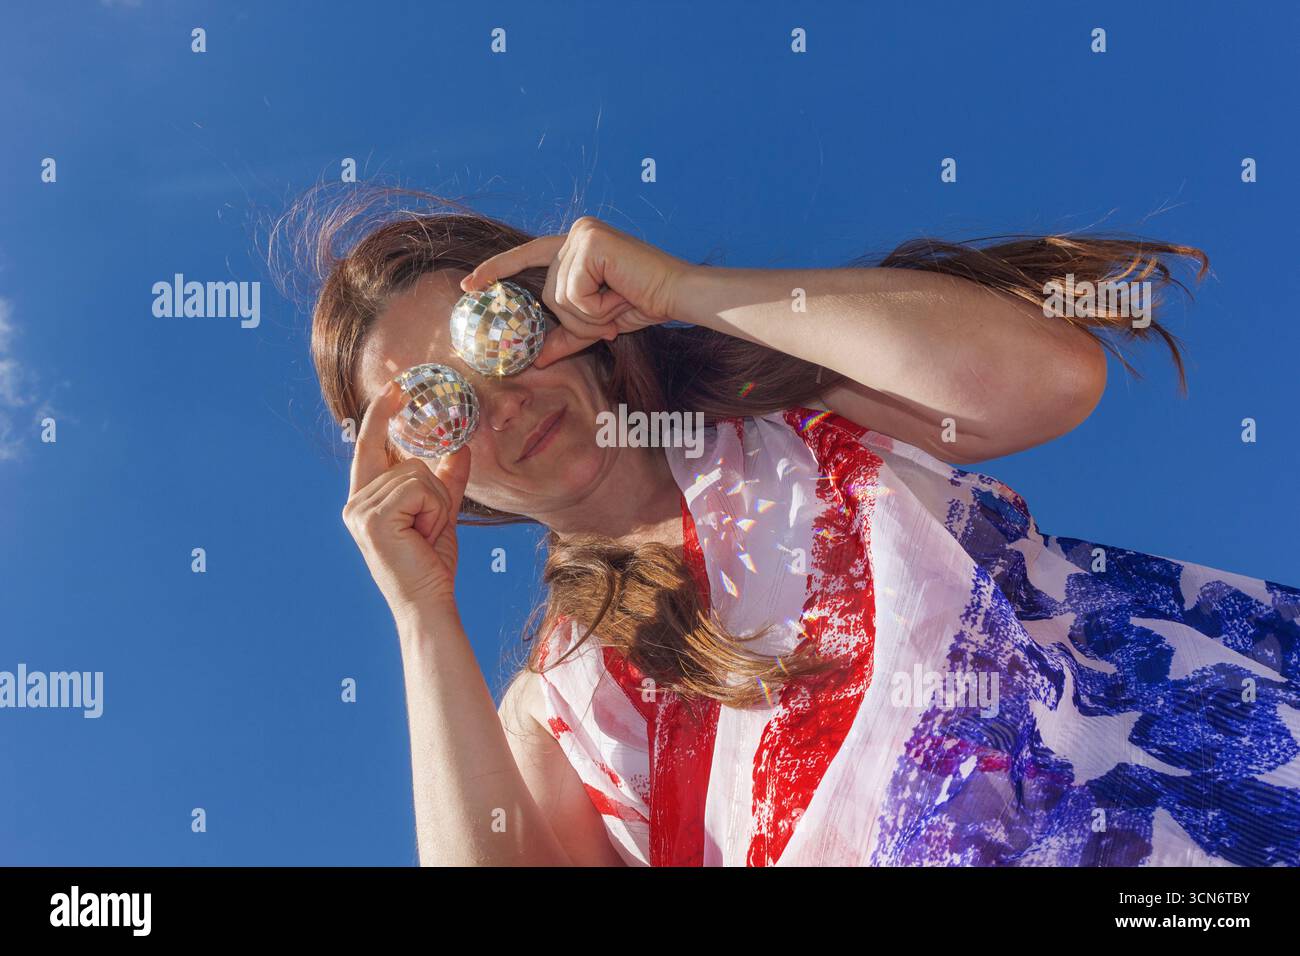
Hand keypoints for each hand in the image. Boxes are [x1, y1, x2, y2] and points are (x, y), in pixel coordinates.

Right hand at [342, 381, 470, 621]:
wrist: (428, 603)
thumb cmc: (431, 564)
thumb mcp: (442, 513)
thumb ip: (447, 480)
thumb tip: (460, 446)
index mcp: (364, 499)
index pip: (370, 446)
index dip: (381, 414)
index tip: (396, 386)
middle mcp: (355, 502)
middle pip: (409, 461)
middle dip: (434, 491)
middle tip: (429, 528)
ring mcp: (360, 509)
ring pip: (419, 473)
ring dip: (437, 504)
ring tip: (426, 534)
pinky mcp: (374, 517)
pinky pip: (421, 487)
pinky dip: (435, 509)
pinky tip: (425, 534)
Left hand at [459, 216, 691, 367]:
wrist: (678, 294)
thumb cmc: (643, 303)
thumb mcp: (597, 323)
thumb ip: (566, 337)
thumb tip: (536, 359)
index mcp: (575, 245)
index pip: (527, 257)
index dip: (496, 270)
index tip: (467, 286)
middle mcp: (576, 233)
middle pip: (548, 294)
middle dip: (579, 319)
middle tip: (611, 317)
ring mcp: (582, 234)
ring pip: (559, 298)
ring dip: (590, 316)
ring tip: (619, 304)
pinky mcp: (590, 243)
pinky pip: (574, 295)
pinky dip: (597, 307)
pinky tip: (620, 296)